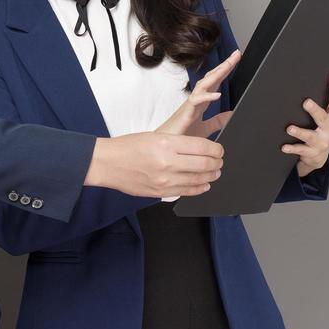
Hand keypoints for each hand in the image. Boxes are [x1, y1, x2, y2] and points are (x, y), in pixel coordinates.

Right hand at [85, 132, 224, 198]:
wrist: (108, 164)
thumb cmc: (128, 147)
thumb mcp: (156, 136)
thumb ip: (179, 144)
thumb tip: (201, 150)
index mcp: (167, 143)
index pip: (203, 147)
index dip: (216, 149)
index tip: (219, 150)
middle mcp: (168, 162)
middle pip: (205, 164)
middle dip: (217, 163)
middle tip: (219, 162)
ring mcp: (165, 180)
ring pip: (199, 180)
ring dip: (211, 177)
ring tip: (215, 173)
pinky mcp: (161, 192)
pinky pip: (187, 192)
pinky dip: (199, 188)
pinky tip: (204, 184)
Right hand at [155, 49, 239, 138]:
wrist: (167, 149)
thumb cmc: (182, 136)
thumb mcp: (206, 128)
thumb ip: (218, 121)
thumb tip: (232, 115)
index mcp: (202, 102)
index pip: (215, 81)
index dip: (225, 70)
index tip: (236, 58)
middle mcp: (196, 100)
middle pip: (211, 78)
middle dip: (223, 66)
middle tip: (236, 54)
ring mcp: (190, 105)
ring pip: (203, 85)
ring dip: (216, 75)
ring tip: (228, 66)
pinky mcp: (185, 113)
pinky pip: (196, 101)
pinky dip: (207, 97)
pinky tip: (217, 94)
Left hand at [283, 72, 328, 175]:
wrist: (318, 156)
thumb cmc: (320, 132)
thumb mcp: (325, 119)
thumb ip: (323, 104)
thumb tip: (312, 82)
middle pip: (323, 118)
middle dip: (315, 110)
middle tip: (306, 102)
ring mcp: (322, 142)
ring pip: (310, 136)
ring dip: (300, 132)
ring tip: (290, 129)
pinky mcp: (312, 153)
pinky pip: (301, 150)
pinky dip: (292, 148)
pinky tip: (284, 147)